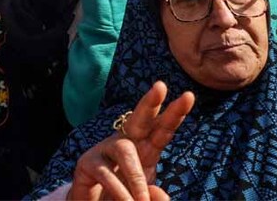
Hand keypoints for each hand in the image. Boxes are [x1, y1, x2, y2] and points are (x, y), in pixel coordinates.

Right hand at [68, 82, 193, 200]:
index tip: (188, 96)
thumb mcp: (144, 198)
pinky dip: (119, 192)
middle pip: (139, 120)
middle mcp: (125, 144)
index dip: (174, 114)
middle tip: (161, 86)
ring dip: (135, 177)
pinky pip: (106, 173)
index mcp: (144, 150)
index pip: (161, 130)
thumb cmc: (121, 198)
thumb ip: (155, 196)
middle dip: (150, 103)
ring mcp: (104, 151)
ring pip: (124, 149)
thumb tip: (159, 195)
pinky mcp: (87, 163)